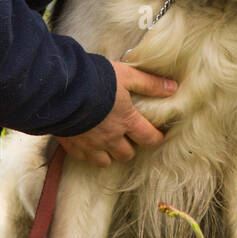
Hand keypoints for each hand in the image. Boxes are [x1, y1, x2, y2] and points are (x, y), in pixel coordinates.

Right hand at [55, 60, 177, 167]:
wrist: (63, 90)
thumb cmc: (97, 80)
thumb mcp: (127, 76)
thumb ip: (150, 84)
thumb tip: (173, 88)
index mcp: (127, 121)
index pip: (149, 139)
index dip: (156, 139)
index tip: (156, 136)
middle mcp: (111, 138)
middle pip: (127, 154)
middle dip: (130, 148)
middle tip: (127, 136)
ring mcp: (91, 145)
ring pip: (106, 161)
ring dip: (109, 154)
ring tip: (107, 142)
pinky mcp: (73, 146)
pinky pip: (84, 158)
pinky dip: (88, 153)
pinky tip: (86, 141)